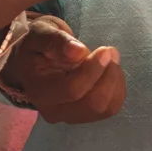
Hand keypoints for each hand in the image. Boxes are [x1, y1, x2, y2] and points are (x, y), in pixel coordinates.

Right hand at [0, 22, 124, 124]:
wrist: (34, 63)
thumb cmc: (37, 46)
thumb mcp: (40, 33)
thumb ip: (55, 40)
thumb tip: (77, 51)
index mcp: (39, 91)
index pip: (72, 89)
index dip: (93, 70)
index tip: (105, 50)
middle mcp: (53, 111)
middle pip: (92, 103)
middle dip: (109, 76)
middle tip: (111, 51)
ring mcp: (70, 117)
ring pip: (105, 108)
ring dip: (114, 81)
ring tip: (110, 58)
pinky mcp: (85, 116)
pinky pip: (111, 108)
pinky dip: (117, 88)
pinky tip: (109, 71)